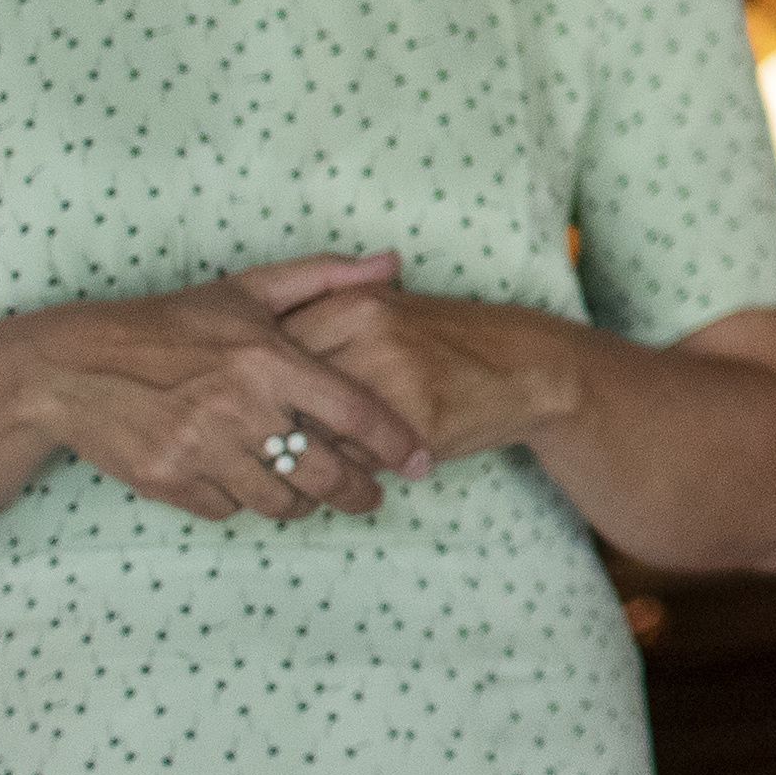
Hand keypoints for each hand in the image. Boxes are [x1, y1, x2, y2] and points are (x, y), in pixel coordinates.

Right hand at [17, 253, 435, 525]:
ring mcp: (202, 449)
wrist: (74, 367)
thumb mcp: (245, 290)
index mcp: (267, 358)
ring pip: (280, 501)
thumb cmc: (168, 325)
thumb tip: (392, 263)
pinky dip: (243, 502)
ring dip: (303, 503)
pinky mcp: (170, 481)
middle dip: (358, 492)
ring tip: (311, 492)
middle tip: (371, 497)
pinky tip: (246, 483)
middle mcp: (239, 407)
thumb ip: (324, 277)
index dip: (396, 443)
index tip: (420, 462)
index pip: (355, 411)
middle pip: (325, 471)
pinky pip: (229, 510)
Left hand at [274, 277, 577, 474]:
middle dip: (270, 423)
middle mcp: (368, 333)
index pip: (269, 347)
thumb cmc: (444, 343)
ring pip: (313, 430)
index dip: (254, 385)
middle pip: (284, 390)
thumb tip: (250, 366)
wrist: (526, 366)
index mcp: (354, 303)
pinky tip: (352, 470)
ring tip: (300, 464)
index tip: (249, 405)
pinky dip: (344, 471)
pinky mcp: (416, 422)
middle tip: (263, 442)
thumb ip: (323, 325)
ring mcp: (393, 378)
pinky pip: (354, 459)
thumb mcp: (385, 313)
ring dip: (301, 455)